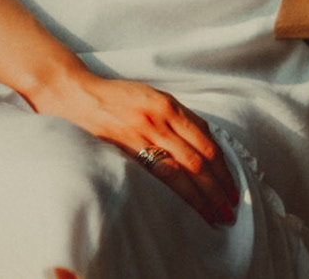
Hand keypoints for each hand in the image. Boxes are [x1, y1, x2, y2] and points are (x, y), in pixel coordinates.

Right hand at [26, 70, 238, 225]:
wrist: (78, 95)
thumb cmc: (118, 96)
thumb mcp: (153, 97)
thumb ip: (178, 118)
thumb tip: (205, 144)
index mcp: (169, 105)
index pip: (205, 141)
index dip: (222, 166)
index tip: (231, 186)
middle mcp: (158, 121)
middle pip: (198, 159)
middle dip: (217, 187)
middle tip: (229, 208)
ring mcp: (140, 137)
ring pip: (180, 171)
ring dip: (200, 195)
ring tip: (213, 213)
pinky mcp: (123, 151)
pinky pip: (155, 173)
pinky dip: (174, 189)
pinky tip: (184, 203)